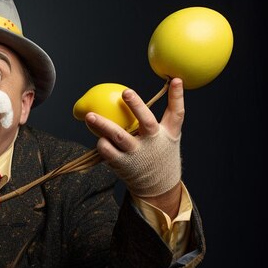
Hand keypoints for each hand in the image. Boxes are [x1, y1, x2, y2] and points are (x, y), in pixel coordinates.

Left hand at [85, 79, 184, 215]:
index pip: (176, 113)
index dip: (177, 97)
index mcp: (166, 134)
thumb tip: (172, 81)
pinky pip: (108, 151)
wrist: (157, 186)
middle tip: (126, 93)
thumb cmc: (160, 153)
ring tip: (90, 116)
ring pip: (119, 136)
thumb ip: (170, 112)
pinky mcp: (122, 164)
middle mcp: (152, 142)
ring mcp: (137, 154)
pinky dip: (101, 143)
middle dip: (137, 106)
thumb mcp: (170, 134)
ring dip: (103, 125)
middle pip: (146, 122)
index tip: (174, 80)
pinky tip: (97, 137)